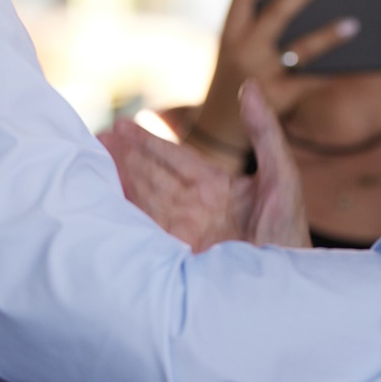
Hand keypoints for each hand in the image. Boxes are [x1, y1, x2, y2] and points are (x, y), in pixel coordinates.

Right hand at [100, 80, 308, 251]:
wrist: (285, 294)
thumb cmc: (289, 236)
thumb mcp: (282, 177)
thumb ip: (264, 131)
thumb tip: (251, 86)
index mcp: (218, 188)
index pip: (175, 159)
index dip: (148, 141)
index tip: (122, 125)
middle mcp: (197, 209)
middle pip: (152, 176)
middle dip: (124, 157)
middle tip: (94, 138)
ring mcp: (184, 233)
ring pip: (143, 199)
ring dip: (118, 179)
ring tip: (91, 160)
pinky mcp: (174, 257)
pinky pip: (143, 230)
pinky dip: (123, 214)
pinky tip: (103, 200)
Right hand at [188, 0, 358, 154]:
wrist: (217, 128)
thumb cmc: (234, 79)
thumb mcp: (232, 50)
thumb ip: (255, 28)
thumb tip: (311, 12)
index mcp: (229, 34)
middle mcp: (243, 51)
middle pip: (278, 12)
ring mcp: (261, 75)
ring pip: (303, 48)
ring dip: (331, 35)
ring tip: (353, 25)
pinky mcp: (278, 97)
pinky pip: (312, 80)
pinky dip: (330, 72)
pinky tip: (347, 66)